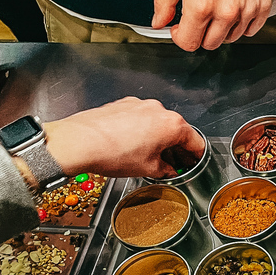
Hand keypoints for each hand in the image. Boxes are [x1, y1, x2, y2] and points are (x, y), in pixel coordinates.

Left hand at [43, 97, 204, 177]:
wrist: (79, 142)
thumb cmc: (111, 152)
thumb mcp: (147, 169)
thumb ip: (165, 170)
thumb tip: (167, 169)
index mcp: (172, 125)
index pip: (195, 142)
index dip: (196, 156)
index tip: (194, 162)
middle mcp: (159, 110)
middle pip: (177, 131)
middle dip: (176, 148)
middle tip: (172, 164)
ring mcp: (140, 105)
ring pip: (158, 123)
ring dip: (158, 139)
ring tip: (147, 157)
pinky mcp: (124, 105)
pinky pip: (141, 118)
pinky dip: (142, 131)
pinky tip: (131, 146)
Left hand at [152, 0, 273, 50]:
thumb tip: (159, 20)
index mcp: (201, 3)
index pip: (189, 43)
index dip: (180, 36)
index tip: (180, 28)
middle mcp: (226, 10)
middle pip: (209, 44)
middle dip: (200, 33)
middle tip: (198, 15)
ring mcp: (247, 10)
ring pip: (231, 38)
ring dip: (221, 29)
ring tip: (217, 7)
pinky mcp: (263, 5)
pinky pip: (251, 30)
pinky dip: (242, 25)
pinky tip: (234, 8)